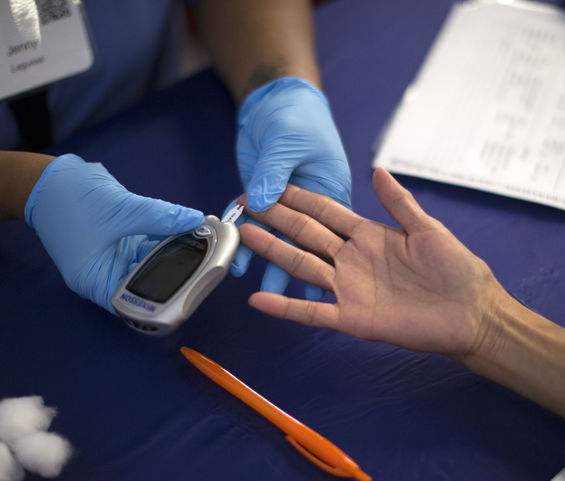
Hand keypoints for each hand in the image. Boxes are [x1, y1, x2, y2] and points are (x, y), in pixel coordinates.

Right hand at [25, 154, 203, 312]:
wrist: (47, 178)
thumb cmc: (70, 200)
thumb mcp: (121, 210)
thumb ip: (160, 217)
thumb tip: (195, 220)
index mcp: (96, 282)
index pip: (137, 305)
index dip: (166, 300)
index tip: (194, 289)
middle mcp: (106, 275)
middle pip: (149, 284)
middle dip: (178, 273)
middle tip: (209, 265)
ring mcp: (114, 258)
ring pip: (153, 263)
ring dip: (177, 253)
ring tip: (206, 245)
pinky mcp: (121, 241)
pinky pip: (149, 245)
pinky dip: (167, 239)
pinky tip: (191, 231)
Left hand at [232, 76, 351, 297]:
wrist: (270, 100)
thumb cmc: (296, 116)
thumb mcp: (288, 142)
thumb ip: (274, 174)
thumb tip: (262, 202)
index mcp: (330, 191)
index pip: (331, 231)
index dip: (327, 260)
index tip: (320, 284)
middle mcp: (310, 204)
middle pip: (304, 243)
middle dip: (294, 269)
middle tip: (288, 294)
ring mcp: (284, 204)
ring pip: (275, 238)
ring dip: (264, 259)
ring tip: (254, 284)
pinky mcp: (261, 199)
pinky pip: (252, 224)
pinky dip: (242, 238)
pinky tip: (234, 257)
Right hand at [238, 168, 507, 360]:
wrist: (472, 312)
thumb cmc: (456, 269)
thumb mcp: (427, 228)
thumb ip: (399, 203)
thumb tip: (377, 170)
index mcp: (368, 235)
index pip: (325, 213)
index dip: (298, 199)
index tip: (271, 186)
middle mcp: (352, 260)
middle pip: (306, 235)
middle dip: (277, 219)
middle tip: (246, 205)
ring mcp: (349, 289)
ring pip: (303, 266)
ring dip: (274, 253)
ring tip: (246, 236)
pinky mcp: (352, 318)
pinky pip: (312, 312)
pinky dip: (285, 307)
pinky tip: (258, 299)